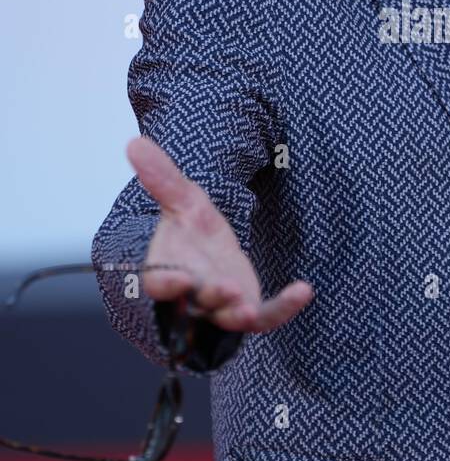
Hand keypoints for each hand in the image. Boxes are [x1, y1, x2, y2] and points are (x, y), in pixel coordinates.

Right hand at [125, 135, 313, 332]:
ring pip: (226, 318)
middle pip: (197, 303)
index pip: (159, 283)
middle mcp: (192, 295)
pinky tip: (304, 290)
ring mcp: (221, 308)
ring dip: (237, 314)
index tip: (177, 280)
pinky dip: (285, 307)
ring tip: (248, 311)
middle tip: (227, 290)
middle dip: (211, 297)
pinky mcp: (250, 311)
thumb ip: (161, 177)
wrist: (211, 251)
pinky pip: (268, 316)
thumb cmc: (189, 232)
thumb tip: (134, 142)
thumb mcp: (181, 201)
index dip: (167, 283)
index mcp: (167, 270)